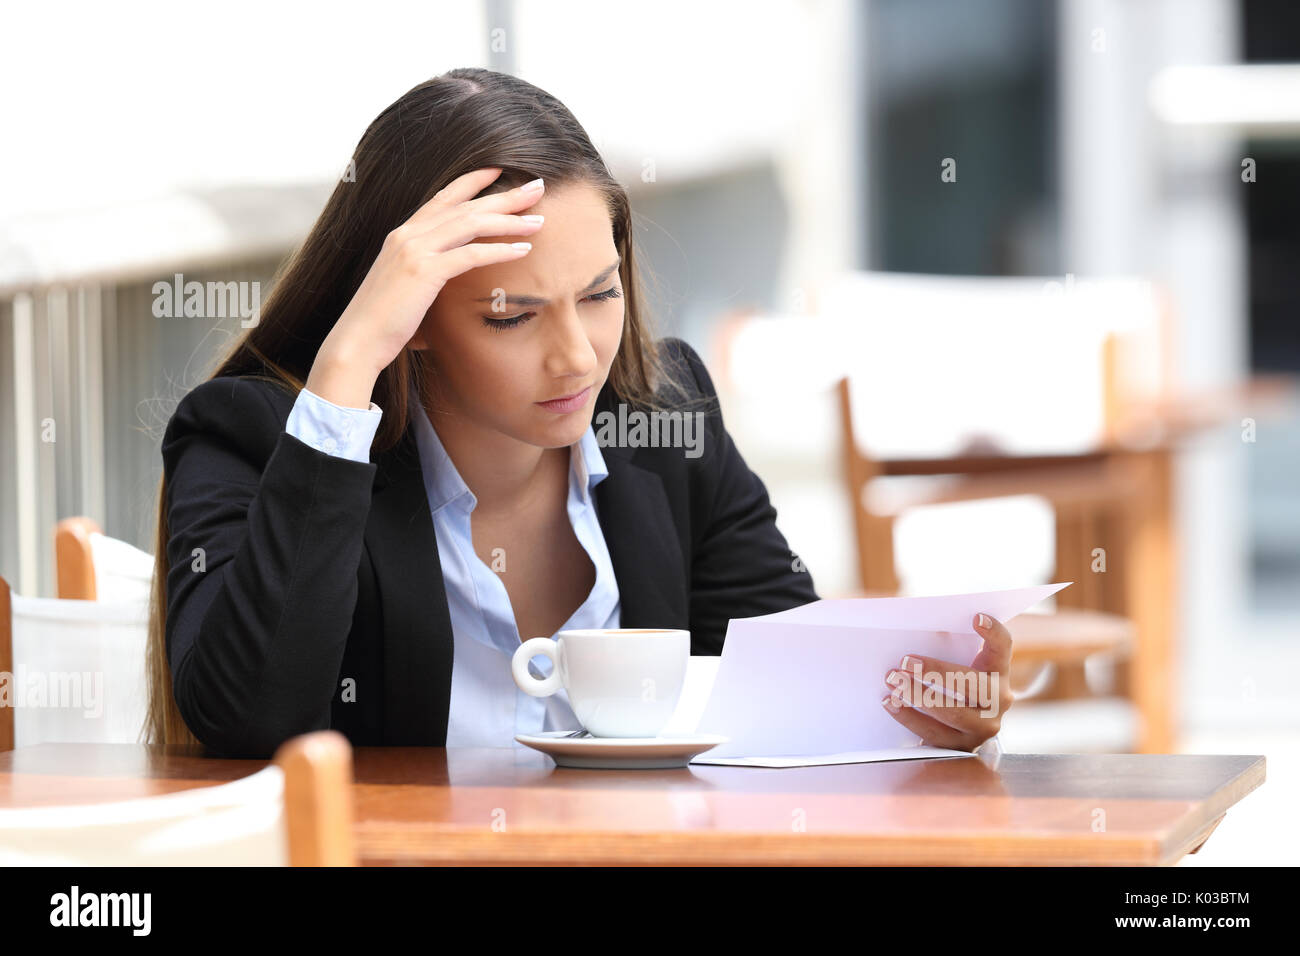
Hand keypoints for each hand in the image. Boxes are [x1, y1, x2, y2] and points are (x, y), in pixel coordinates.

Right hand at [305, 167, 545, 407]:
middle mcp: (407, 235)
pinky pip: (470, 254)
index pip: (443, 198)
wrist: (357, 341)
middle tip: (537, 186)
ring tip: (539, 220)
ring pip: (471, 224)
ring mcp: (414, 250)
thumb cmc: (382, 322)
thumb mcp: (403, 285)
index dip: (472, 181)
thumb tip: (444, 272)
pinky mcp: (423, 271)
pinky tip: (523, 250)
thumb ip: (423, 270)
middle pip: (465, 205)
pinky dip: (499, 250)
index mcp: (402, 235)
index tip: (499, 171)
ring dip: (509, 220)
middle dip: (504, 195)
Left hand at [880, 612, 1012, 751]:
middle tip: (906, 661)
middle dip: (936, 672)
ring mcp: (983, 727)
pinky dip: (909, 717)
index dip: (994, 633)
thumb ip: (948, 650)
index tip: (976, 617)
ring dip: (918, 695)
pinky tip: (890, 702)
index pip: (1003, 649)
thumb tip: (918, 630)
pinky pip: (934, 733)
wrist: (954, 732)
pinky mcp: (962, 747)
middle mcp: (999, 701)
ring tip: (894, 681)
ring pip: (953, 712)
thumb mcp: (958, 666)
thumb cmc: (952, 687)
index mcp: (998, 674)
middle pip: (973, 683)